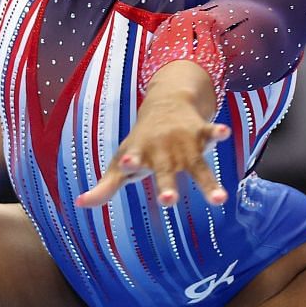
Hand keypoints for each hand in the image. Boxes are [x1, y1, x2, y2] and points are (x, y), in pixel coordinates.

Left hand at [75, 97, 231, 208]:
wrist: (165, 102)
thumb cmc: (141, 142)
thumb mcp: (122, 161)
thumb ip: (106, 186)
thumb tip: (80, 204)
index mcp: (140, 155)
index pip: (132, 160)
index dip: (129, 162)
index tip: (126, 163)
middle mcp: (162, 150)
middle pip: (165, 171)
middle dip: (167, 185)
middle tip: (168, 199)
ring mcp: (183, 142)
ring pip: (197, 165)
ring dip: (208, 181)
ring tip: (220, 199)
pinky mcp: (201, 133)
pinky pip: (211, 133)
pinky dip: (218, 132)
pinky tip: (225, 132)